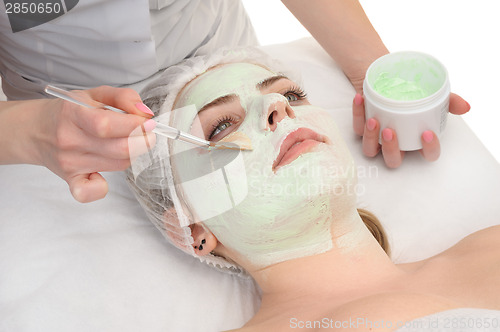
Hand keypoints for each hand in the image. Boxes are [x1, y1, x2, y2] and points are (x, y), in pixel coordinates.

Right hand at [33, 86, 155, 201]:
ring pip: (117, 165)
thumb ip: (124, 97)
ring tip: (126, 144)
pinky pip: (89, 192)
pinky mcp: (70, 180)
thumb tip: (145, 113)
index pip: (107, 125)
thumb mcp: (94, 94)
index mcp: (74, 113)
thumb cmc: (70, 112)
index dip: (134, 126)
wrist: (34, 130)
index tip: (148, 123)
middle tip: (147, 135)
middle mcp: (69, 139)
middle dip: (143, 142)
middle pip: (119, 149)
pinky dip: (102, 187)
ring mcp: (69, 163)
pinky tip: (104, 172)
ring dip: (131, 155)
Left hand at [352, 92, 469, 167]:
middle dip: (392, 149)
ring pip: (370, 151)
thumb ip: (448, 101)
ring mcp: (376, 138)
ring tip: (374, 120)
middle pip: (394, 160)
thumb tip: (465, 106)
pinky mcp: (360, 127)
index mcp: (416, 141)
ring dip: (370, 138)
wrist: (388, 77)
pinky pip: (356, 128)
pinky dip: (357, 114)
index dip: (429, 150)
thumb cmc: (411, 91)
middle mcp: (396, 144)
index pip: (428, 155)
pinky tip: (360, 99)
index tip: (427, 133)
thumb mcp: (430, 94)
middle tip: (390, 131)